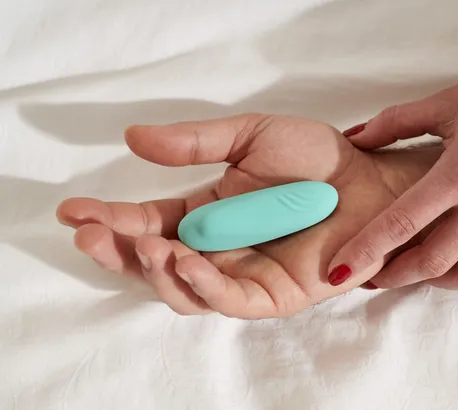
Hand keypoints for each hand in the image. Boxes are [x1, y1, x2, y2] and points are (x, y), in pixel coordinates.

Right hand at [57, 114, 440, 317]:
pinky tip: (185, 261)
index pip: (148, 221)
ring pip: (183, 290)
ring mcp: (244, 274)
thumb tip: (133, 138)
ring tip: (145, 246)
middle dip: (118, 253)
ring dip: (156, 272)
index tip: (72, 210)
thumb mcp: (250, 137)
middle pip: (154, 263)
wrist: (372, 180)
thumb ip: (195, 143)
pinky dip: (203, 285)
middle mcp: (218, 248)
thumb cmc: (318, 159)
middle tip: (91, 235)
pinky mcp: (273, 295)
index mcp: (207, 212)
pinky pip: (229, 299)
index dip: (110, 218)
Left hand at [330, 50, 457, 290]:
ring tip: (426, 267)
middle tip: (378, 276)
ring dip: (441, 280)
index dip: (366, 251)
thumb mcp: (448, 102)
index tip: (340, 270)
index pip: (402, 222)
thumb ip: (395, 123)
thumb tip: (354, 138)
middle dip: (397, 277)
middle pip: (434, 263)